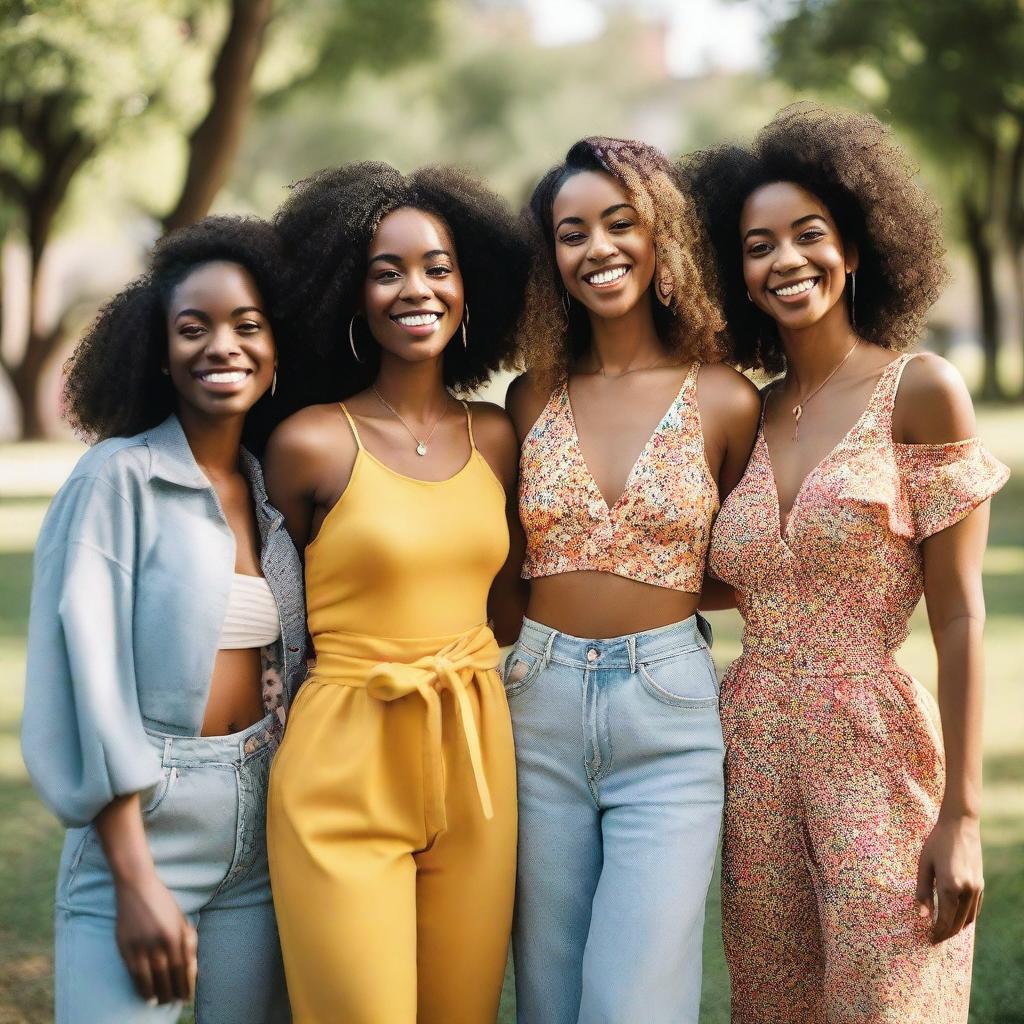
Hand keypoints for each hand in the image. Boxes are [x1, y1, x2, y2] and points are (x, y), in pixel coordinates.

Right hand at [114, 868, 197, 1003]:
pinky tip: (145, 994)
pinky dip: (140, 986)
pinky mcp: (125, 946)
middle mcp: (158, 943)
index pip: (182, 969)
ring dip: (156, 993)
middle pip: (166, 977)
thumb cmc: (162, 902)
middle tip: (173, 1002)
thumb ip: (186, 939)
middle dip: (171, 992)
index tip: (186, 996)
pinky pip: (133, 973)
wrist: (137, 886)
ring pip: (149, 978)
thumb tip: (190, 965)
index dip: (184, 985)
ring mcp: (140, 945)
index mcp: (175, 935)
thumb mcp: (180, 918)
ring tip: (160, 1002)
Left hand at [915, 814, 983, 943]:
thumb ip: (922, 891)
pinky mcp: (981, 884)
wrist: (960, 825)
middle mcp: (966, 890)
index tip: (928, 939)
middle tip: (934, 940)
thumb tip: (922, 916)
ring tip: (943, 932)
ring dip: (956, 928)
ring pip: (968, 919)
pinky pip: (974, 909)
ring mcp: (976, 888)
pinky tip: (956, 918)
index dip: (937, 931)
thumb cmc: (937, 843)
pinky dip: (966, 918)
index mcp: (950, 886)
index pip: (944, 919)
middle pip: (957, 923)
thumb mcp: (924, 865)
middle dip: (946, 934)